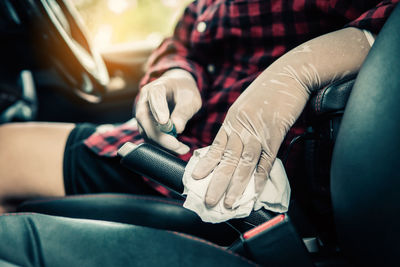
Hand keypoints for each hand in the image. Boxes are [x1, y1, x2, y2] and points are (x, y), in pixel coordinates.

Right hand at [135, 69, 201, 153]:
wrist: (177, 90)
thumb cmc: (184, 92)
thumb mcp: (191, 99)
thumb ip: (183, 112)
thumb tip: (177, 129)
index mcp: (157, 87)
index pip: (155, 96)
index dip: (157, 108)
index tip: (163, 121)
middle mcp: (145, 100)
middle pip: (145, 118)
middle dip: (161, 136)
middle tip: (178, 146)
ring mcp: (142, 114)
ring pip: (145, 131)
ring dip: (163, 144)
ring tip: (182, 148)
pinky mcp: (144, 126)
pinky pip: (149, 138)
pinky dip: (162, 146)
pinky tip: (176, 147)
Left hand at [192, 27, 371, 207]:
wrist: (289, 74)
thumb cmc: (267, 89)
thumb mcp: (245, 105)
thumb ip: (237, 124)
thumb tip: (232, 143)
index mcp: (232, 120)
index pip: (216, 147)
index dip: (206, 164)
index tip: (195, 178)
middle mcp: (241, 127)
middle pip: (226, 159)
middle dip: (216, 182)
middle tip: (208, 200)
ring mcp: (258, 131)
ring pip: (244, 163)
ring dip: (236, 185)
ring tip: (228, 203)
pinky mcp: (275, 133)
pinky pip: (267, 160)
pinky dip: (261, 176)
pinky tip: (255, 190)